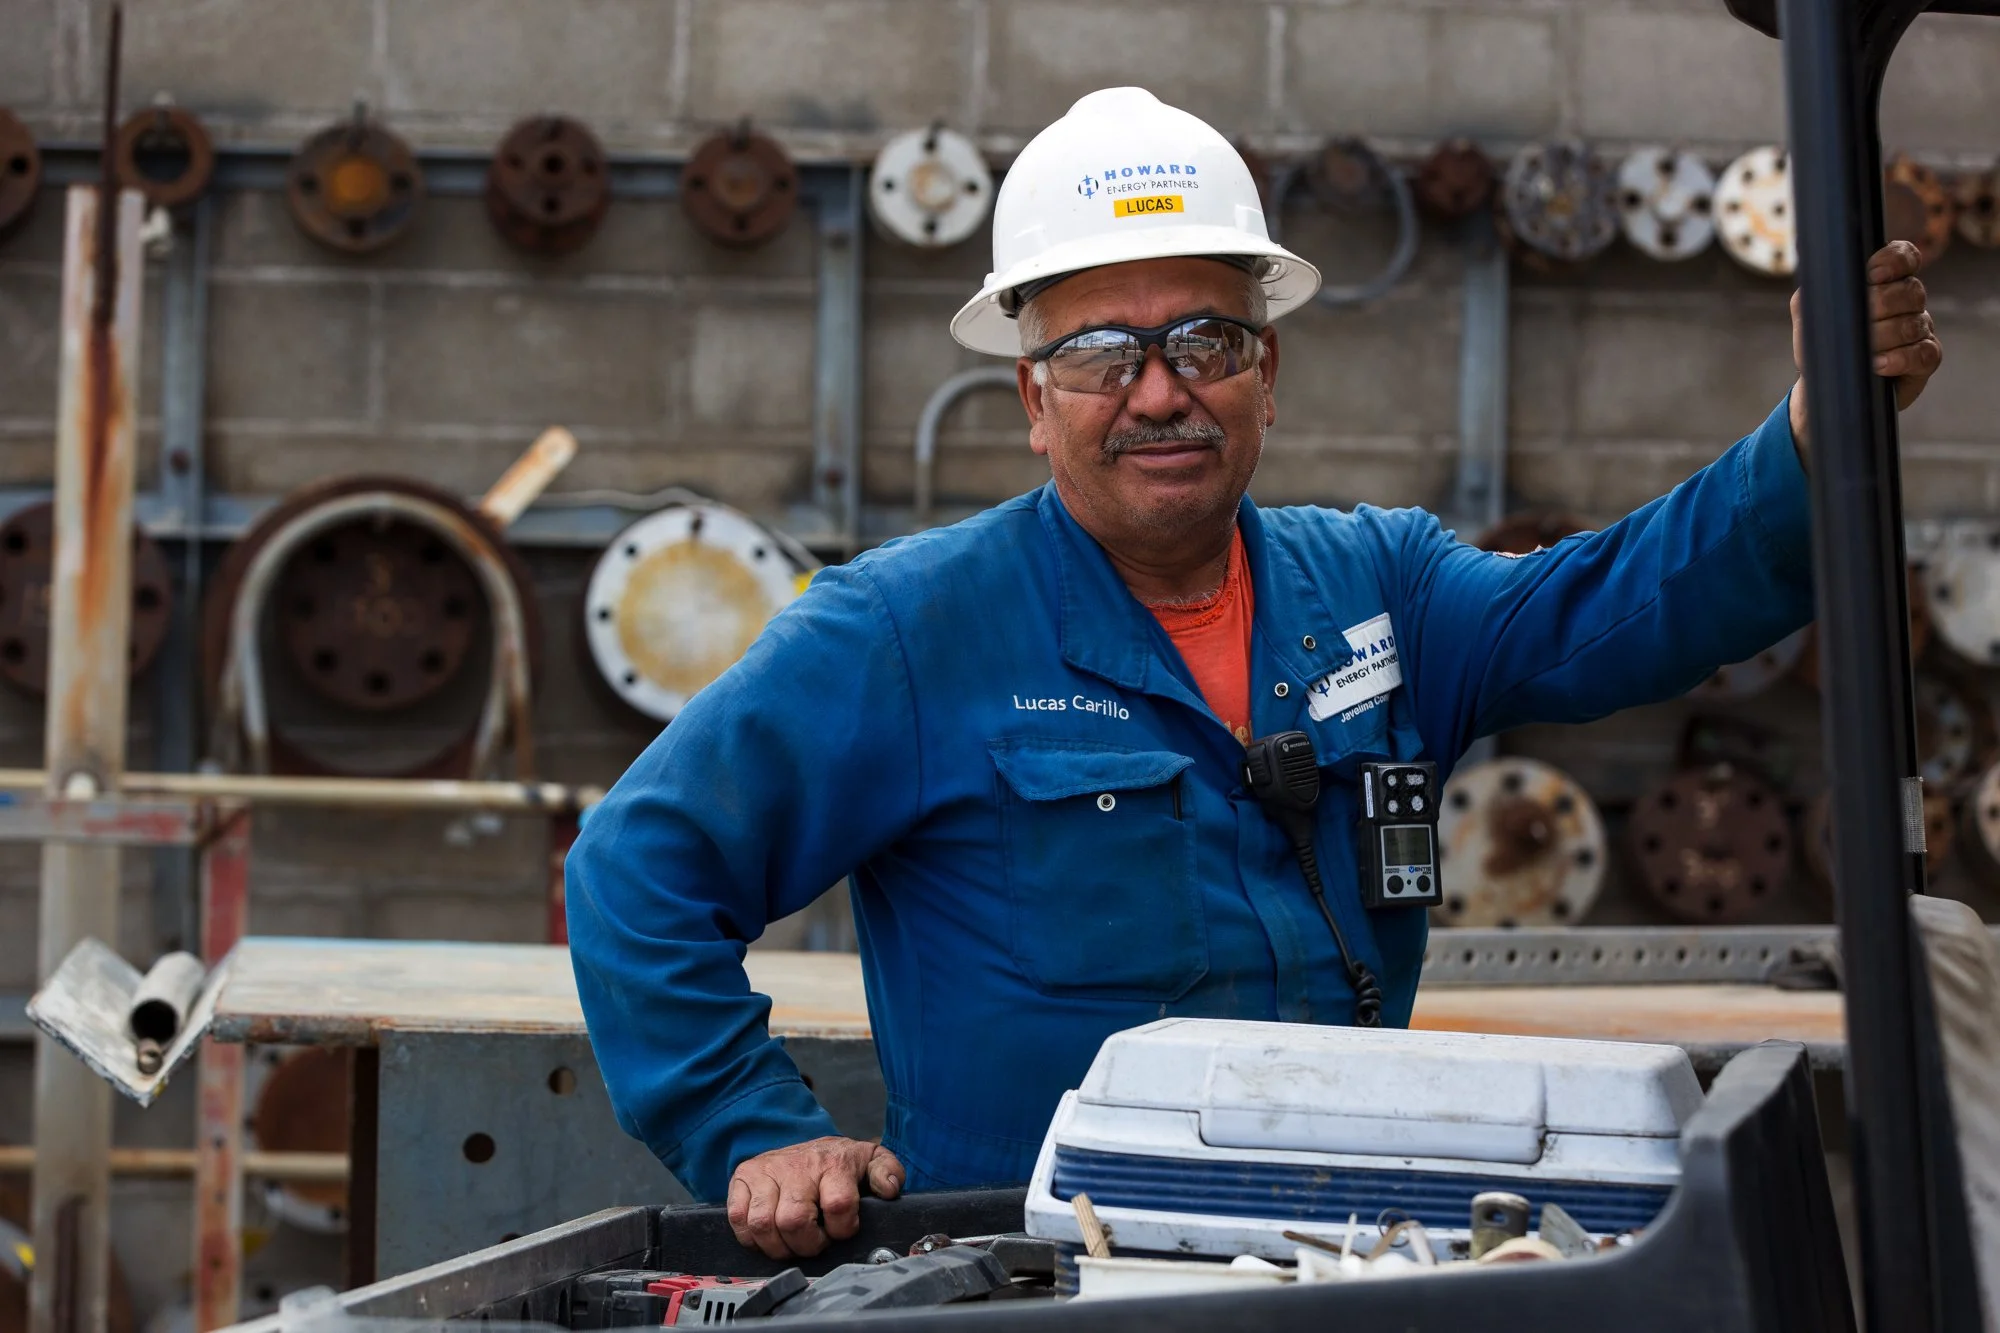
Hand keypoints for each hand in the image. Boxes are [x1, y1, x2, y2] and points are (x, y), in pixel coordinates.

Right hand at [726, 1136, 903, 1258]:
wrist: (804, 1143)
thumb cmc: (836, 1161)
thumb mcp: (870, 1160)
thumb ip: (887, 1172)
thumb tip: (890, 1189)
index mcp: (832, 1162)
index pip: (838, 1205)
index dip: (841, 1229)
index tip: (841, 1230)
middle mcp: (796, 1166)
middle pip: (794, 1221)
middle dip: (808, 1245)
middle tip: (816, 1242)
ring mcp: (766, 1171)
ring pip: (763, 1224)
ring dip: (779, 1246)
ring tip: (793, 1242)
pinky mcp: (742, 1178)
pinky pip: (738, 1219)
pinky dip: (751, 1238)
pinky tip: (770, 1235)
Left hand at [1788, 239, 1943, 449]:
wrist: (1828, 384)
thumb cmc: (1823, 344)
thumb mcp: (1810, 314)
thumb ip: (1815, 291)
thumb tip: (1824, 281)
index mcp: (1884, 283)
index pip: (1904, 256)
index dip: (1895, 260)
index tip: (1872, 275)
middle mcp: (1906, 302)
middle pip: (1911, 290)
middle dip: (1881, 305)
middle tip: (1857, 322)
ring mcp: (1919, 329)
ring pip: (1914, 323)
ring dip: (1884, 337)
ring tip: (1862, 350)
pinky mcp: (1925, 359)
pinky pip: (1925, 353)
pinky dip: (1900, 359)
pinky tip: (1878, 364)